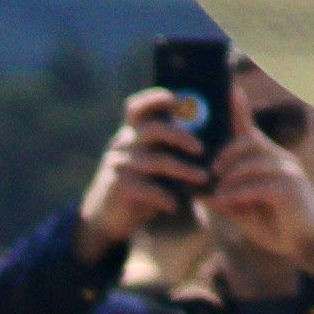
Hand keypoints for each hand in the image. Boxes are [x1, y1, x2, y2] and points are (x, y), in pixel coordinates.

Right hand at [79, 89, 208, 258]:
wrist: (107, 215)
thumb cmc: (140, 183)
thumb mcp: (150, 161)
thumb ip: (167, 148)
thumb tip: (206, 140)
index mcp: (131, 132)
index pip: (137, 107)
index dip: (155, 98)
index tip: (178, 100)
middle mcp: (123, 143)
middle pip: (153, 129)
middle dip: (181, 136)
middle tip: (201, 149)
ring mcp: (120, 164)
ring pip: (156, 161)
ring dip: (184, 170)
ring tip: (203, 178)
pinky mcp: (119, 186)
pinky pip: (147, 188)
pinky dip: (165, 197)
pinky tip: (175, 205)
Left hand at [197, 112, 313, 288]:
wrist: (309, 248)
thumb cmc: (279, 229)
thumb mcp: (246, 212)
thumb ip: (227, 201)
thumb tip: (200, 194)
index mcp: (274, 161)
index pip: (253, 132)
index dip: (241, 112)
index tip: (231, 92)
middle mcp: (283, 161)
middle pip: (249, 142)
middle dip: (225, 154)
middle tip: (211, 172)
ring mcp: (290, 173)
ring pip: (251, 162)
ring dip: (229, 177)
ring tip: (217, 193)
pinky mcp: (291, 189)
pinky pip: (257, 184)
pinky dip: (236, 192)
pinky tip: (224, 201)